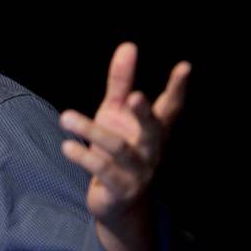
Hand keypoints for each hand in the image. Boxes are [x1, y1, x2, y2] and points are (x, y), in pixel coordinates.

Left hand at [58, 42, 190, 230]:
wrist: (118, 205)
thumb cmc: (118, 151)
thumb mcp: (115, 113)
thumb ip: (120, 82)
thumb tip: (128, 45)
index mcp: (155, 130)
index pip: (171, 107)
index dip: (178, 88)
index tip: (185, 66)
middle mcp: (151, 151)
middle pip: (153, 130)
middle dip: (144, 114)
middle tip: (135, 95)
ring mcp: (138, 173)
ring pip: (118, 149)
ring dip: (91, 132)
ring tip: (65, 117)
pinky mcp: (120, 190)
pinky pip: (103, 172)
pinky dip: (84, 158)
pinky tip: (67, 146)